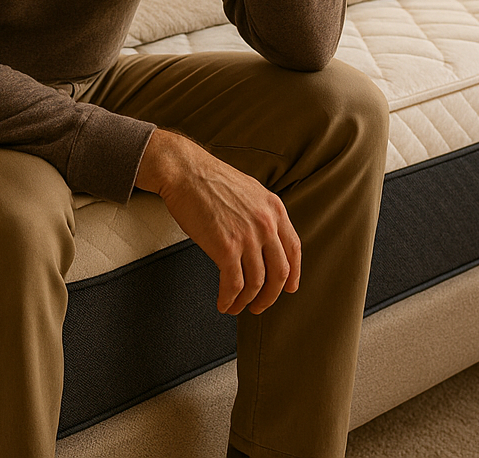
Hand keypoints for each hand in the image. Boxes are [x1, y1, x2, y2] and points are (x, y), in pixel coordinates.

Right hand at [135, 128, 300, 315]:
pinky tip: (224, 303)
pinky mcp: (226, 248)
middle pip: (279, 272)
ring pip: (256, 283)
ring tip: (237, 307)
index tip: (288, 287)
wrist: (184, 171)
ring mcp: (248, 237)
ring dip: (247, 301)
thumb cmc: (208, 178)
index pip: (293, 249)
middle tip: (260, 305)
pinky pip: (234, 284)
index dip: (293, 274)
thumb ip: (261, 213)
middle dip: (270, 295)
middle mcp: (266, 224)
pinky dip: (229, 299)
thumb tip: (262, 238)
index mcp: (274, 208)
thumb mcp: (248, 190)